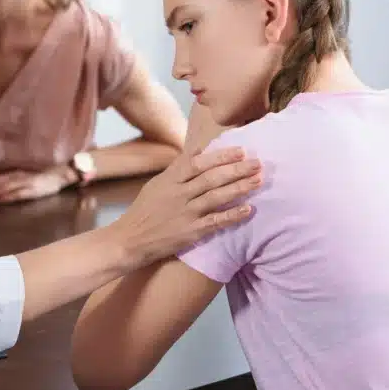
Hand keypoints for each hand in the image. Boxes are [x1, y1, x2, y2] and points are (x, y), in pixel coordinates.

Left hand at [0, 166, 72, 203]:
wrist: (61, 174)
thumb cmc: (44, 176)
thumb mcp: (27, 175)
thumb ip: (14, 178)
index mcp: (18, 172)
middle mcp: (20, 175)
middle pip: (0, 181)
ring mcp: (26, 182)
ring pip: (6, 187)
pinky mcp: (33, 190)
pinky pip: (17, 194)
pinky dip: (7, 197)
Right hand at [110, 146, 261, 266]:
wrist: (130, 239)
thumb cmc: (145, 210)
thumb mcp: (157, 184)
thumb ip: (178, 168)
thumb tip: (198, 150)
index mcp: (170, 180)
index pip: (199, 163)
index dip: (221, 156)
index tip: (241, 150)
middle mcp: (178, 194)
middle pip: (212, 178)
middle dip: (237, 169)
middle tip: (258, 163)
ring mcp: (185, 213)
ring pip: (217, 197)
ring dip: (240, 188)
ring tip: (258, 181)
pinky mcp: (190, 232)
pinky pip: (216, 221)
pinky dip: (232, 215)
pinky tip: (249, 210)